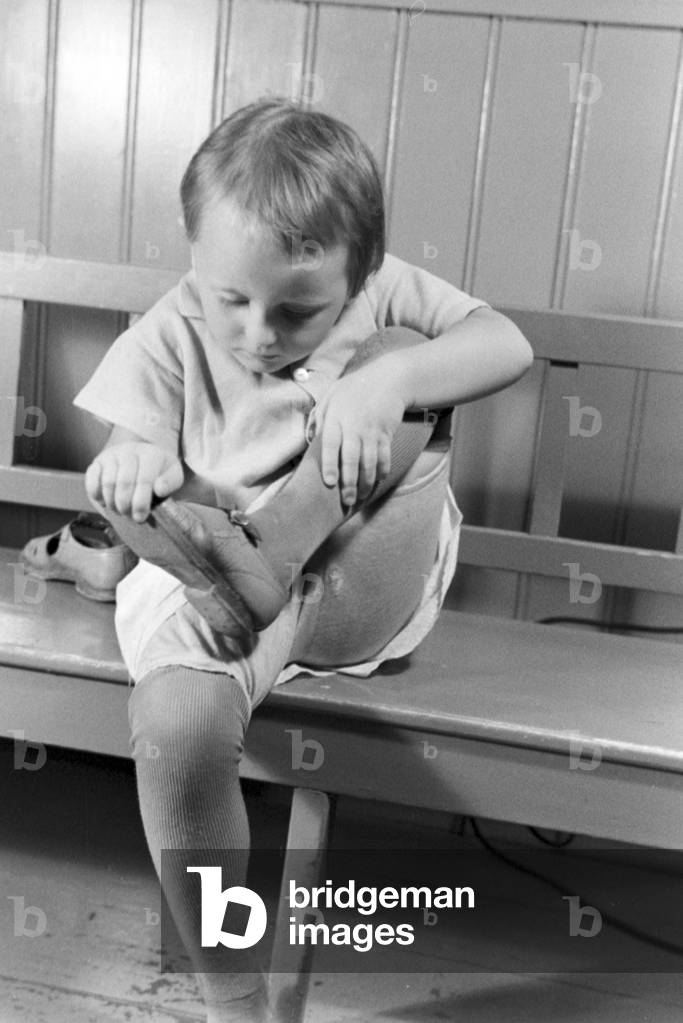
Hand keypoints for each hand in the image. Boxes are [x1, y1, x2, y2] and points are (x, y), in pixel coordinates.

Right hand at [84, 442, 183, 521]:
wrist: (142, 456)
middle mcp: (129, 451)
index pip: (144, 480)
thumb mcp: (173, 475)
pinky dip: (96, 495)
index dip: (141, 503)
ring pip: (107, 483)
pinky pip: (91, 480)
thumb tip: (159, 489)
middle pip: (124, 483)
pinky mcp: (97, 462)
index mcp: (150, 454)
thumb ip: (170, 483)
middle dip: (126, 505)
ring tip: (120, 510)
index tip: (140, 517)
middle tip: (129, 516)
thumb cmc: (159, 471)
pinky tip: (105, 502)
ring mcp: (111, 455)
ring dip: (112, 503)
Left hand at [309, 362, 405, 506]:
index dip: (331, 464)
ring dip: (366, 481)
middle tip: (347, 500)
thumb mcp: (332, 395)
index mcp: (336, 418)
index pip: (331, 445)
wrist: (388, 378)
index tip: (330, 482)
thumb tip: (310, 439)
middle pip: (352, 458)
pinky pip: (385, 456)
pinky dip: (382, 469)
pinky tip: (377, 480)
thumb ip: (319, 416)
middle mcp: (354, 426)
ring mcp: (372, 431)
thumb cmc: (354, 388)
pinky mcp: (386, 433)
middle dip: (350, 482)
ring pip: (369, 461)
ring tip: (362, 496)